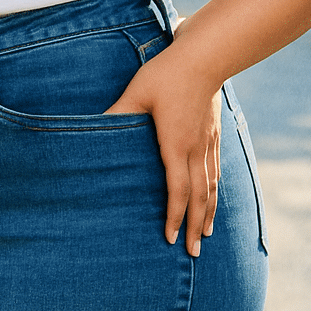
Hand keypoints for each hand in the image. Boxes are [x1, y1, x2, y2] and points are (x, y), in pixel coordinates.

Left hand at [103, 39, 221, 256]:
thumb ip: (116, 114)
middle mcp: (196, 150)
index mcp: (176, 145)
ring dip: (209, 213)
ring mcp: (209, 143)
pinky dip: (216, 191)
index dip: (174, 217)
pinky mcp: (215, 134)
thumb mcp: (135, 93)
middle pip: (199, 197)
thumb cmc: (166, 74)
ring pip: (212, 187)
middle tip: (192, 253)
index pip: (177, 190)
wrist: (205, 57)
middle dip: (195, 227)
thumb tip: (92, 127)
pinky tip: (214, 198)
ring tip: (207, 234)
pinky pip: (217, 171)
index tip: (170, 238)